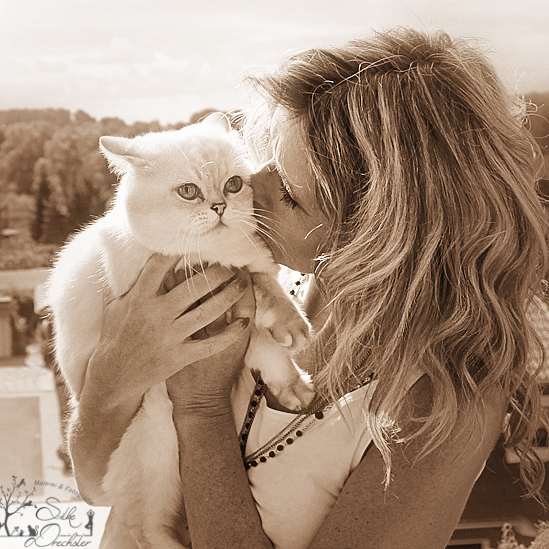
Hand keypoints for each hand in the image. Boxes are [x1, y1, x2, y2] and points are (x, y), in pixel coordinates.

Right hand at [84, 254, 251, 406]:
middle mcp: (156, 315)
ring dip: (228, 296)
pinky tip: (244, 322)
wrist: (113, 377)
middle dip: (216, 272)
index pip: (160, 266)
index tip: (197, 242)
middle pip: (193, 287)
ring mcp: (170, 336)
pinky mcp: (180, 357)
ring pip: (206, 312)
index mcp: (139, 298)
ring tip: (241, 283)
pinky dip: (230, 334)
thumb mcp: (114, 305)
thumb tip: (130, 257)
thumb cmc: (115, 337)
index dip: (179, 251)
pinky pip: (211, 344)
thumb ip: (128, 283)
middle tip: (230, 262)